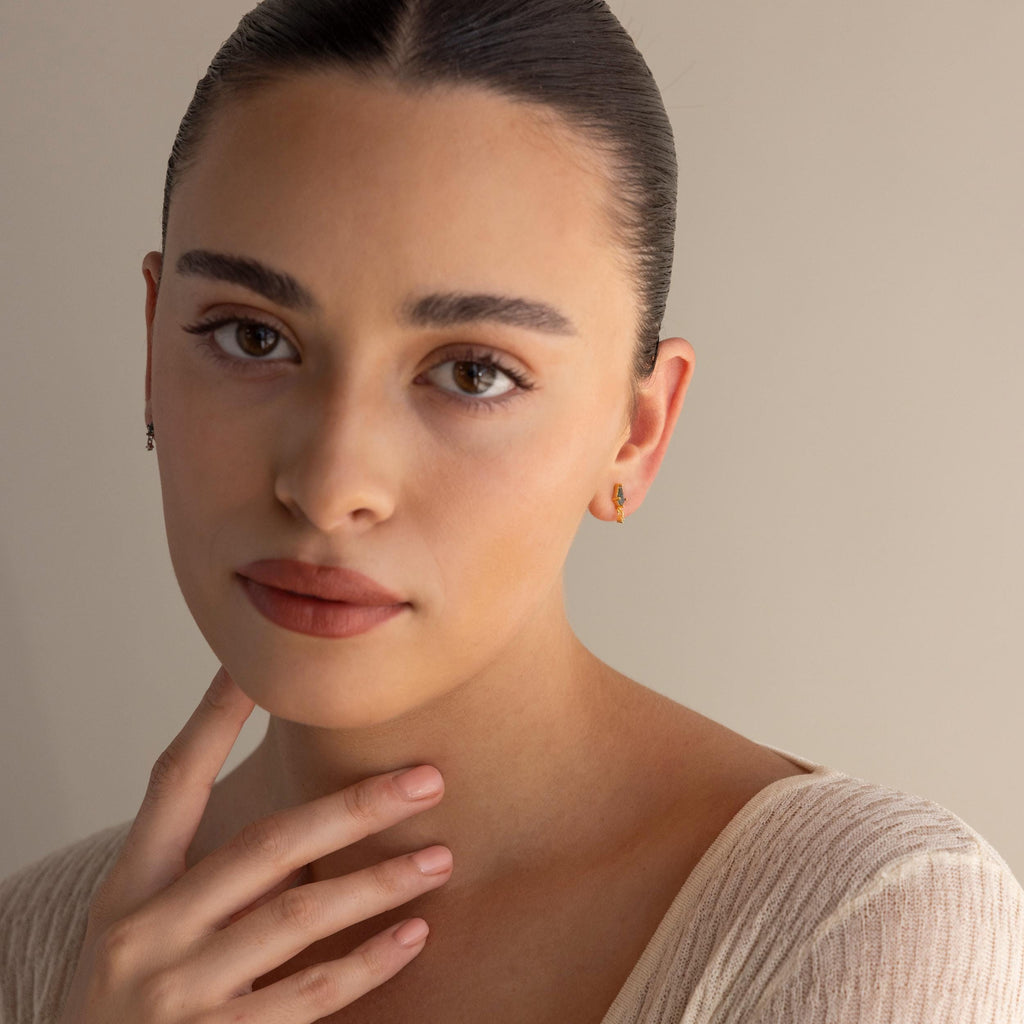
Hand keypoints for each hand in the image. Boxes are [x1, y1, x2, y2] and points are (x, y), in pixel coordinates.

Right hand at [58, 668, 450, 1022]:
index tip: (254, 667)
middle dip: (355, 807)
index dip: (211, 719)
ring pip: (300, 915)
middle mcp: (147, 932)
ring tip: (438, 859)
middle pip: (268, 844)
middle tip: (426, 782)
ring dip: (379, 883)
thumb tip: (312, 823)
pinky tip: (412, 935)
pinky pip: (309, 994)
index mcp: (130, 887)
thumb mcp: (143, 929)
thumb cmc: (129, 1000)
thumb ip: (212, 879)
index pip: (173, 782)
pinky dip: (367, 963)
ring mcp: (178, 993)